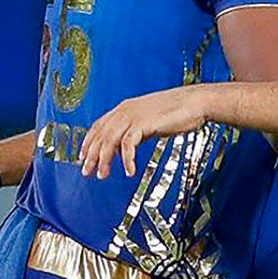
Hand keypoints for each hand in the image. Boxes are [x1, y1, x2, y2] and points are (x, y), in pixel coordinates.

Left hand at [79, 87, 212, 179]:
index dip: (88, 141)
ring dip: (104, 160)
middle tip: (87, 172)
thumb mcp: (150, 120)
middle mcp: (125, 110)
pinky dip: (127, 160)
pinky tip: (130, 171)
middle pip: (101, 135)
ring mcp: (134, 116)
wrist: (195, 102)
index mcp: (125, 107)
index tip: (82, 156)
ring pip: (110, 140)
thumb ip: (136, 130)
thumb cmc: (177, 111)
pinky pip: (128, 144)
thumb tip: (126, 145)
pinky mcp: (144, 123)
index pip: (99, 125)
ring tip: (103, 175)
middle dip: (91, 155)